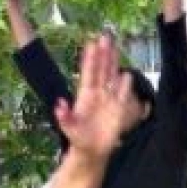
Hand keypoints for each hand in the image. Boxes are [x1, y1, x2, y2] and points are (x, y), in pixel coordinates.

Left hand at [55, 36, 133, 161]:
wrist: (92, 151)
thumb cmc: (79, 139)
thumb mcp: (69, 129)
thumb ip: (64, 117)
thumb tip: (59, 104)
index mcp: (84, 96)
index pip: (88, 73)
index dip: (90, 59)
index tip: (91, 43)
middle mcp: (97, 94)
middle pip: (101, 70)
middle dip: (104, 54)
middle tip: (105, 36)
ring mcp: (108, 101)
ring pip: (112, 78)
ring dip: (114, 63)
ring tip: (116, 47)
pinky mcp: (119, 110)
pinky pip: (123, 95)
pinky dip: (125, 86)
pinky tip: (127, 75)